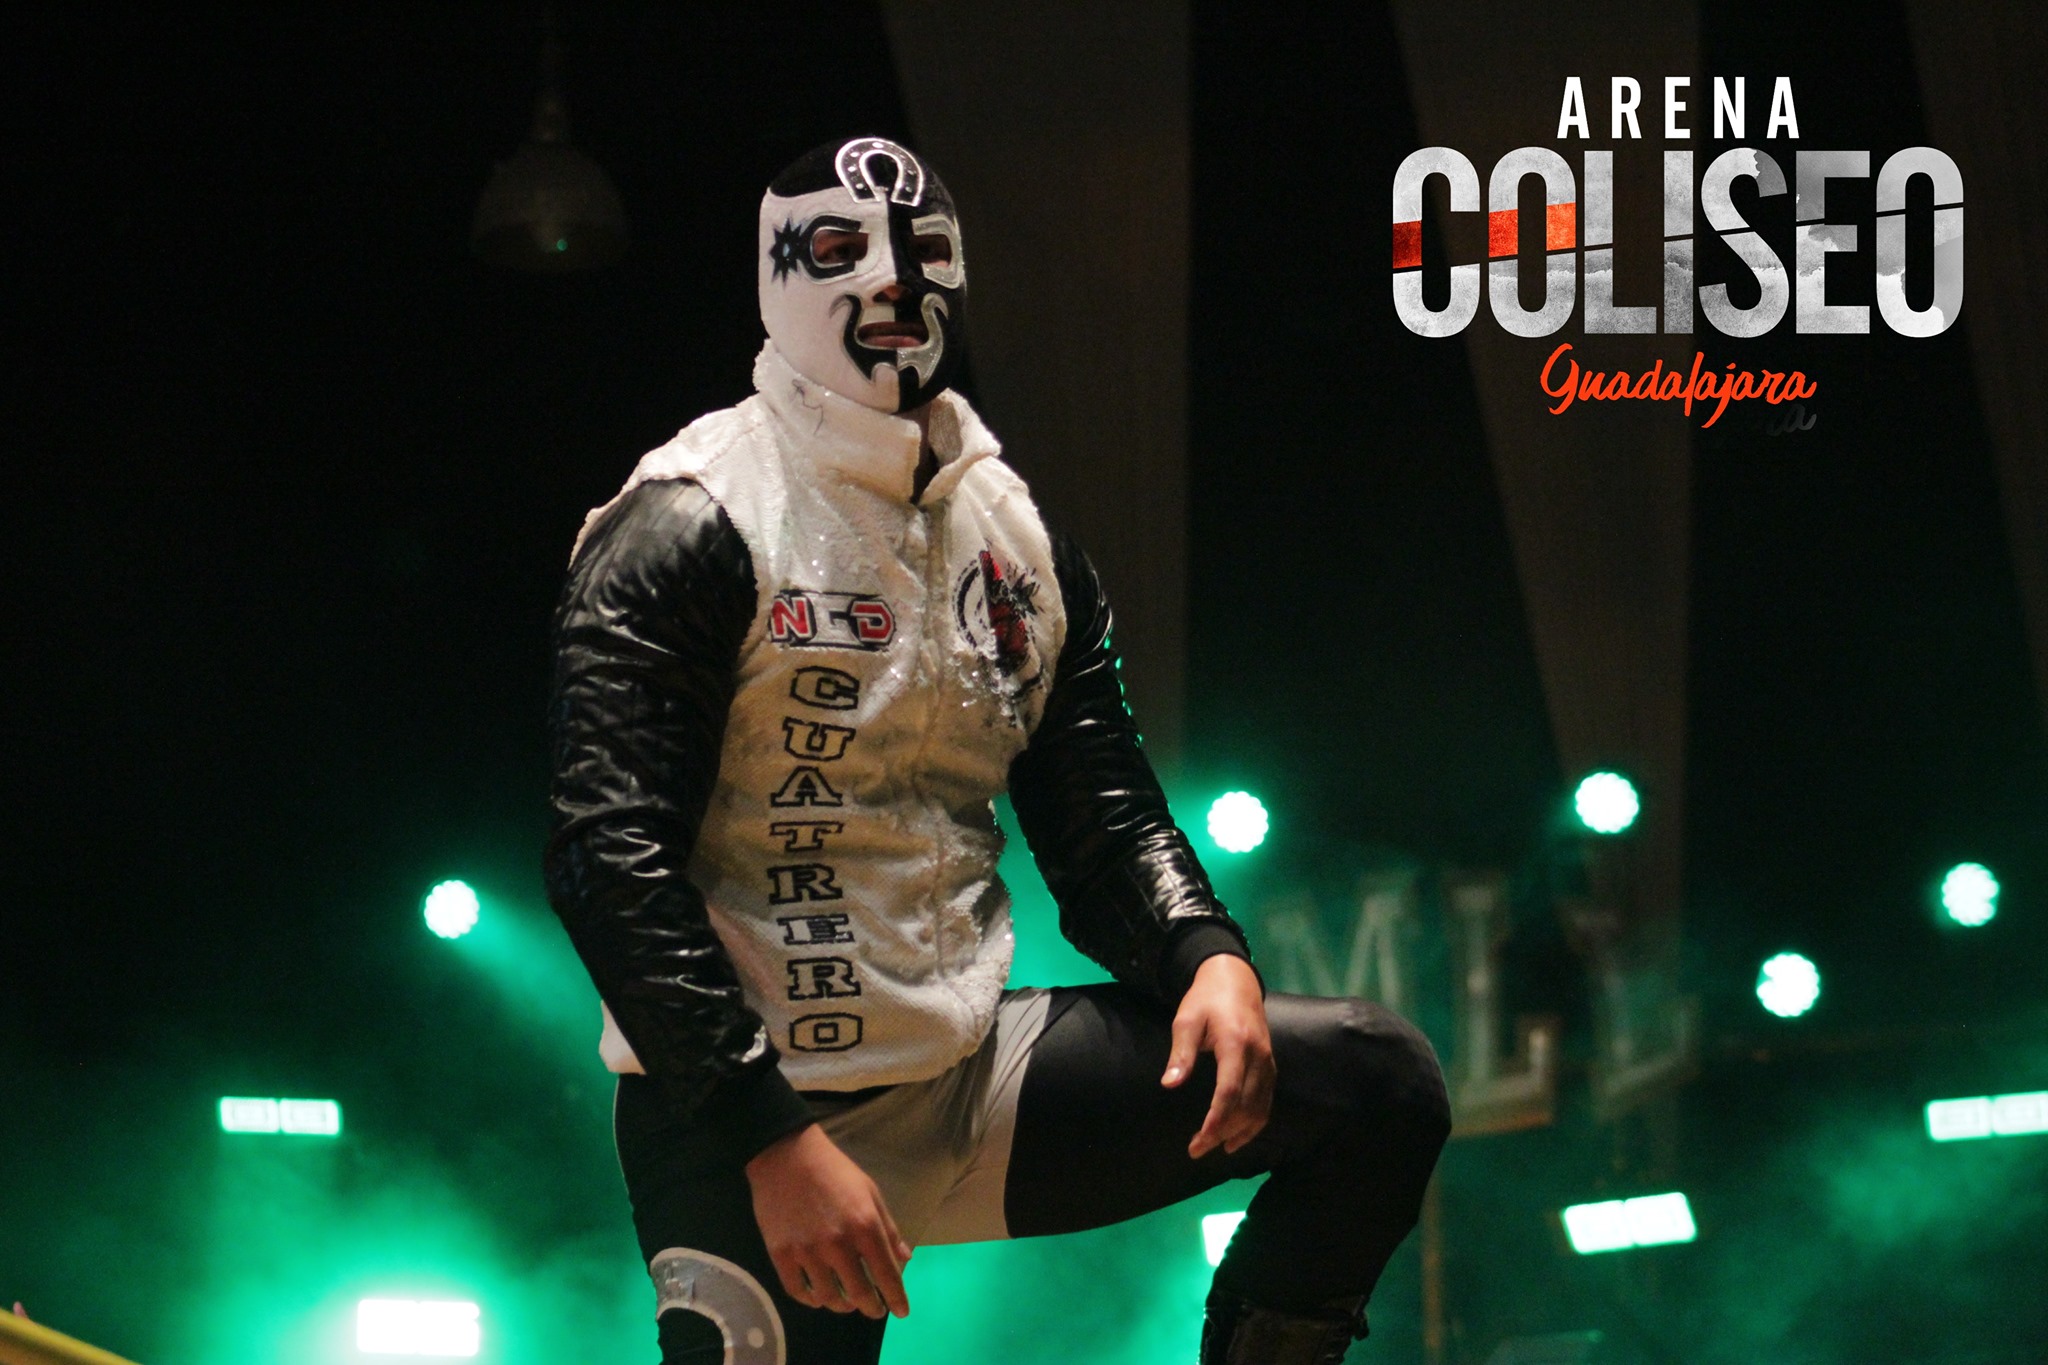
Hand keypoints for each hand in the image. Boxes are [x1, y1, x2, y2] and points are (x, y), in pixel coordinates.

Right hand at [744, 1124, 912, 1318]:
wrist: (786, 1155)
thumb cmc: (834, 1171)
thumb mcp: (870, 1192)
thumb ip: (888, 1229)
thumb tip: (903, 1259)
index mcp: (865, 1226)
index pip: (887, 1275)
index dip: (897, 1298)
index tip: (901, 1312)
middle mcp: (838, 1244)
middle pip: (860, 1293)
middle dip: (872, 1307)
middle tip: (875, 1309)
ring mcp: (807, 1252)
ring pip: (829, 1298)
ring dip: (843, 1305)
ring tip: (847, 1302)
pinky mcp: (781, 1255)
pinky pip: (798, 1291)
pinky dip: (812, 1300)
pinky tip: (818, 1297)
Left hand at [1162, 955, 1274, 1158]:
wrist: (1235, 979)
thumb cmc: (1205, 1000)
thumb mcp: (1186, 1020)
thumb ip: (1181, 1053)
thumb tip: (1170, 1084)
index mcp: (1235, 1043)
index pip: (1229, 1092)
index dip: (1215, 1121)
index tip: (1199, 1141)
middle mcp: (1257, 1055)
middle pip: (1247, 1106)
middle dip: (1223, 1133)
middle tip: (1197, 1149)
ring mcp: (1268, 1061)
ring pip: (1261, 1108)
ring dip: (1241, 1133)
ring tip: (1217, 1147)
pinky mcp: (1271, 1064)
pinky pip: (1268, 1101)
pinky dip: (1255, 1122)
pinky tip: (1238, 1135)